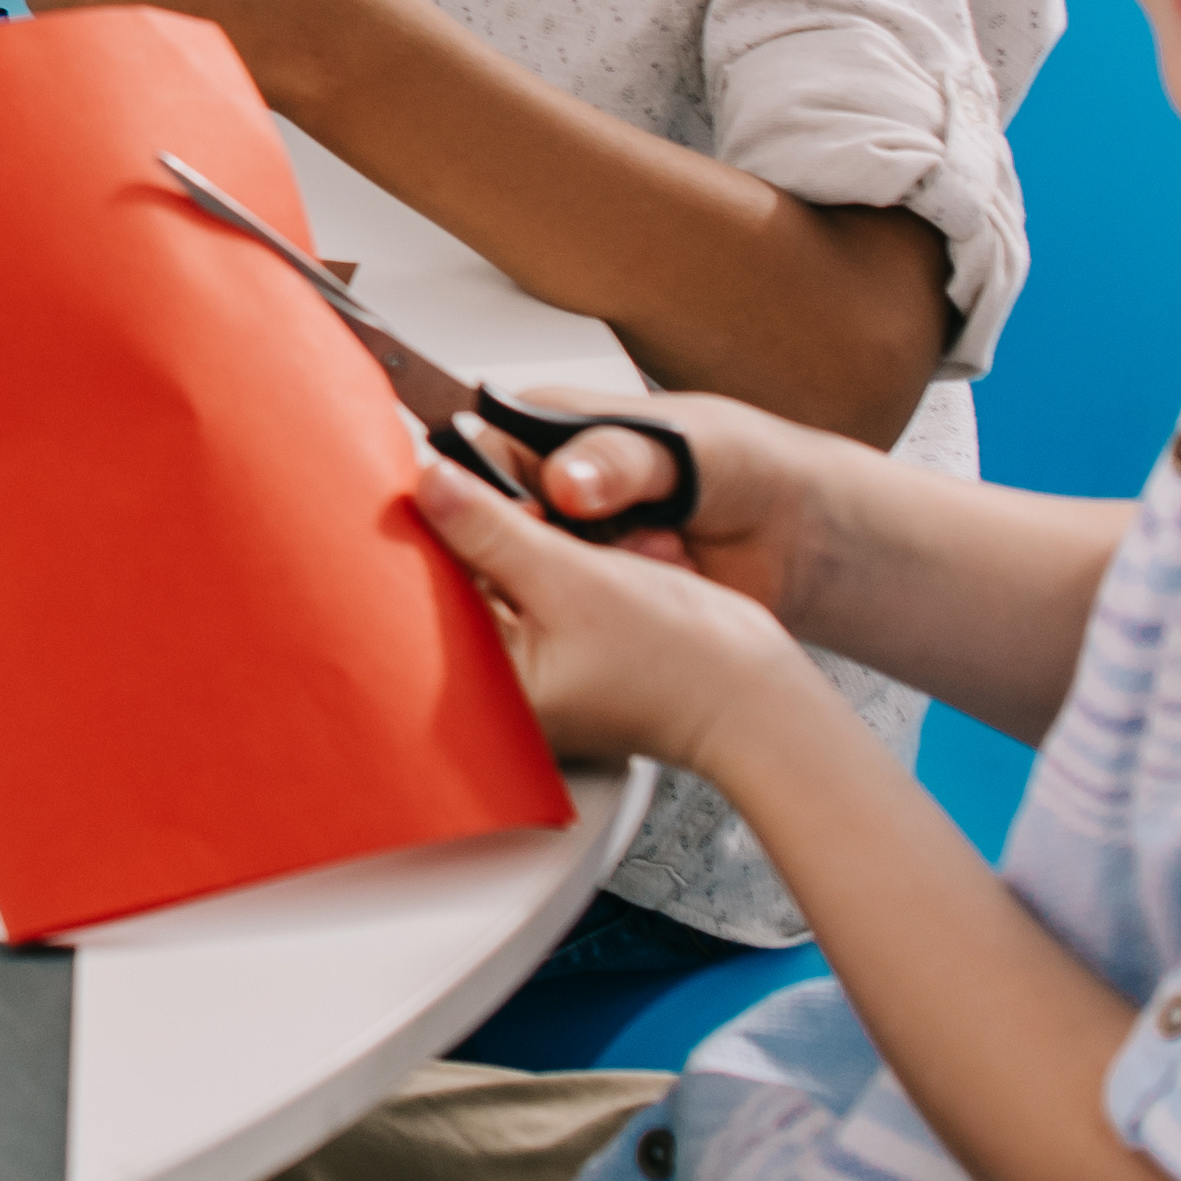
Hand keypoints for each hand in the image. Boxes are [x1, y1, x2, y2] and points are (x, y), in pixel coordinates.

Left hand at [415, 449, 819, 778]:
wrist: (762, 700)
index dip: (427, 529)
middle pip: (453, 587)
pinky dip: (547, 567)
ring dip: (519, 546)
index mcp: (486, 691)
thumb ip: (491, 529)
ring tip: (571, 541)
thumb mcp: (572, 578)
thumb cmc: (685, 660)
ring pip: (494, 585)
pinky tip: (589, 552)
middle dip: (478, 536)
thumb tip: (428, 483)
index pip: (418, 595)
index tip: (437, 479)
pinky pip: (530, 597)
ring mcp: (531, 679)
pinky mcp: (560, 661)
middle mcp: (498, 693)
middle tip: (512, 505)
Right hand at [510, 383, 829, 631]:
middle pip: (495, 524)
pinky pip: (579, 609)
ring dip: (601, 569)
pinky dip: (625, 597)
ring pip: (538, 571)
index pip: (472, 458)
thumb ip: (617, 459)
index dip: (481, 492)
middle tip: (614, 531)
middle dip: (557, 539)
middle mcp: (545, 486)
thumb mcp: (678, 444)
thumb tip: (562, 483)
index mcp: (542, 428)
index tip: (530, 515)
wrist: (802, 529)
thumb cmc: (741, 461)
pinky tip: (671, 569)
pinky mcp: (598, 594)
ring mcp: (571, 544)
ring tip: (666, 544)